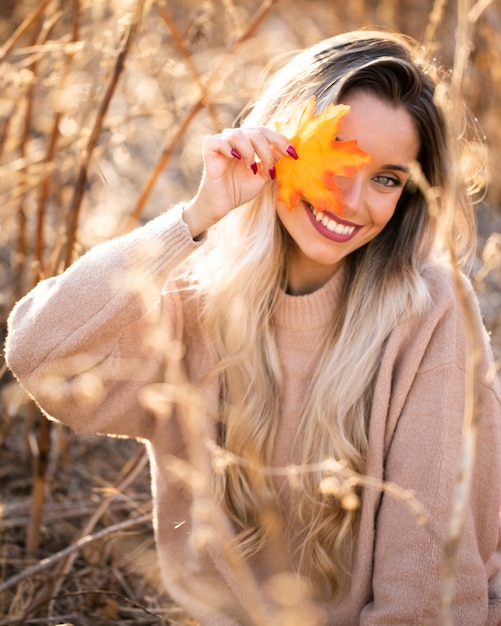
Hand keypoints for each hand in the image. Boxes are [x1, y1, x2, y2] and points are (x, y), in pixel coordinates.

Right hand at [182, 126, 296, 238]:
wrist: (221, 205)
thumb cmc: (240, 190)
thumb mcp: (262, 175)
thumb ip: (273, 161)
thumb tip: (288, 148)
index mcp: (248, 142)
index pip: (266, 132)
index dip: (280, 140)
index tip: (293, 154)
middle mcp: (234, 138)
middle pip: (256, 132)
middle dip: (267, 150)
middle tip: (269, 169)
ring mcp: (221, 142)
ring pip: (239, 134)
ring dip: (250, 152)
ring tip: (250, 168)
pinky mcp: (209, 150)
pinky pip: (217, 141)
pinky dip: (228, 148)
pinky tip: (235, 158)